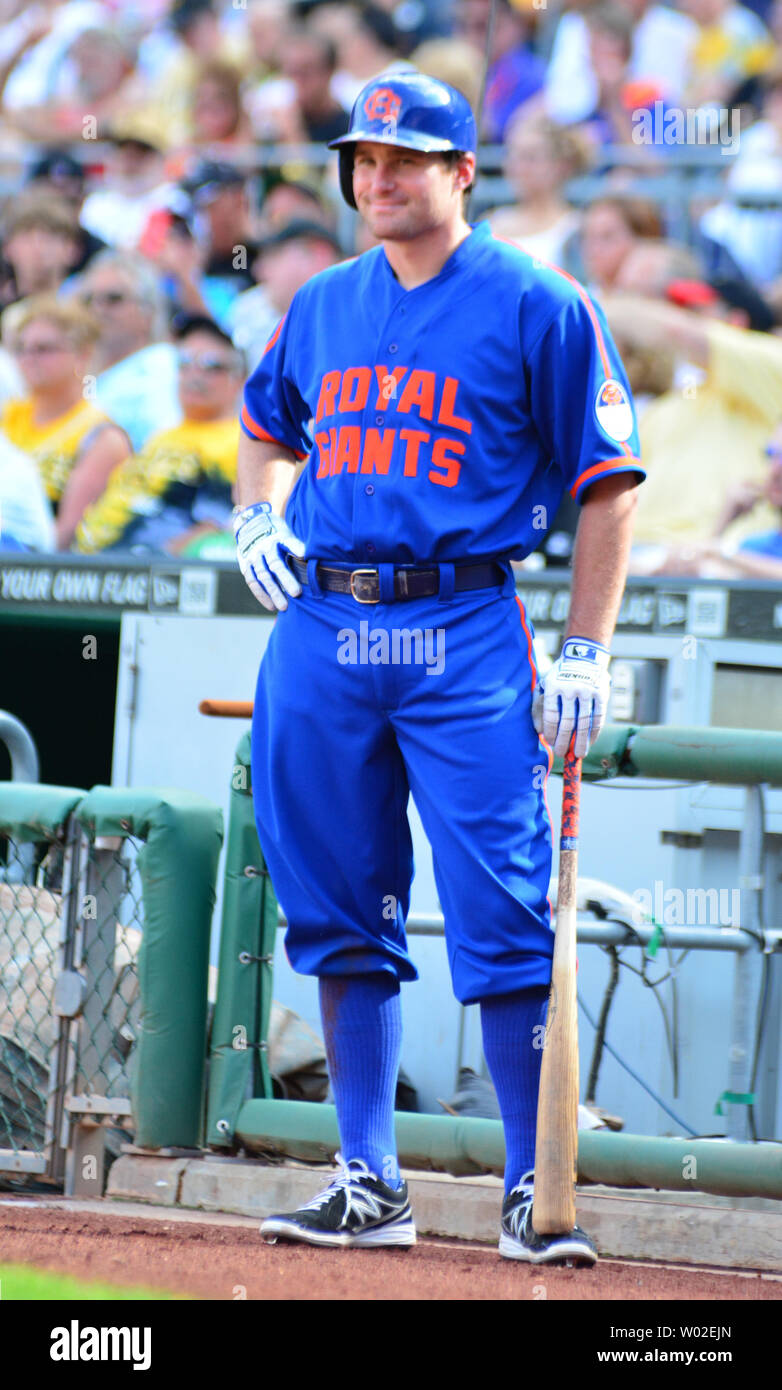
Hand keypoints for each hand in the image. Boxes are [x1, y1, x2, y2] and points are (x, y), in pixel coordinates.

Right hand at [233, 501, 304, 610]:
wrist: (249, 525)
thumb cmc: (276, 533)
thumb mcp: (287, 533)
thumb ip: (297, 545)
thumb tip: (313, 556)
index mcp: (277, 537)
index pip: (288, 542)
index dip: (296, 548)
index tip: (304, 554)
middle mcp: (264, 547)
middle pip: (275, 564)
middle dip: (286, 580)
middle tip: (297, 593)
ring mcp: (253, 557)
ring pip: (262, 576)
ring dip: (273, 592)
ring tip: (284, 607)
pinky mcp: (245, 565)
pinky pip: (252, 582)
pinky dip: (262, 595)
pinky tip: (271, 606)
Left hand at [532, 637, 610, 757]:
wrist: (583, 656)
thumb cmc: (560, 675)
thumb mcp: (545, 683)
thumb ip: (538, 705)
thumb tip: (539, 732)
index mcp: (553, 686)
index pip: (551, 716)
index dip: (551, 733)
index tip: (551, 744)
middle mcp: (570, 688)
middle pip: (567, 722)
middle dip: (564, 741)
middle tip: (563, 754)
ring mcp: (586, 691)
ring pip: (583, 723)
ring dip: (581, 741)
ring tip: (579, 754)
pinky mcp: (600, 693)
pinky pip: (598, 717)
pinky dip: (594, 732)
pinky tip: (590, 742)